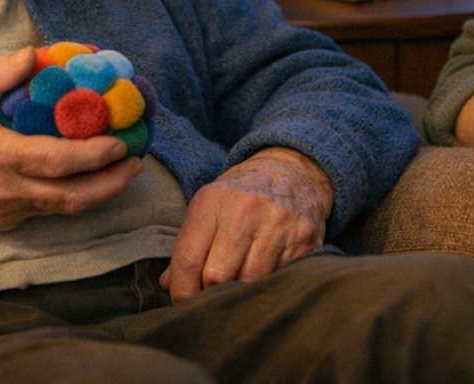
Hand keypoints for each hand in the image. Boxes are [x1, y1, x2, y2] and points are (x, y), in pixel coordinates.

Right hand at [0, 48, 141, 229]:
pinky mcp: (0, 221)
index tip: (122, 142)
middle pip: (72, 197)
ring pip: (63, 209)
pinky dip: (72, 196)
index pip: (58, 162)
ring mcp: (2, 211)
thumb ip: (0, 71)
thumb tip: (37, 53)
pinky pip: (45, 211)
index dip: (95, 156)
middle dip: (112, 182)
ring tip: (123, 170)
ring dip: (98, 192)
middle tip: (138, 161)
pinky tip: (88, 178)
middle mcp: (4, 191)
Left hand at [159, 146, 331, 302]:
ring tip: (236, 286)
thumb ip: (188, 245)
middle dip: (209, 293)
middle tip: (209, 296)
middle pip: (217, 276)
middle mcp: (245, 210)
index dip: (181, 290)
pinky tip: (262, 277)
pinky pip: (278, 279)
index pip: (188, 258)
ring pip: (249, 283)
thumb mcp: (208, 207)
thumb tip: (170, 285)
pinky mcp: (304, 240)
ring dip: (239, 292)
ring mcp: (278, 225)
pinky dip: (266, 285)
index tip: (182, 301)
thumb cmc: (241, 195)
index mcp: (213, 200)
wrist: (291, 171)